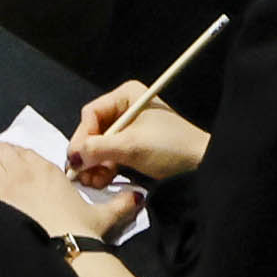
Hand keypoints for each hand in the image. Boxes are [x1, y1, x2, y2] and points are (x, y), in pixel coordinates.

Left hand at [0, 139, 138, 238]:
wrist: (61, 252)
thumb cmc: (81, 233)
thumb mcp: (104, 217)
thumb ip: (120, 204)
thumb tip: (140, 196)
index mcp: (46, 169)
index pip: (24, 151)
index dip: (15, 152)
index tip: (9, 154)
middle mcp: (22, 171)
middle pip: (0, 150)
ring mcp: (2, 184)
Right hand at [68, 83, 210, 185]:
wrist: (202, 166)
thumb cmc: (173, 148)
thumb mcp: (132, 146)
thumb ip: (98, 149)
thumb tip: (73, 156)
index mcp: (127, 95)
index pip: (91, 113)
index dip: (83, 136)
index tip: (78, 158)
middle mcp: (126, 108)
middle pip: (94, 130)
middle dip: (88, 153)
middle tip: (82, 174)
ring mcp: (131, 128)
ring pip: (101, 145)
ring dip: (95, 163)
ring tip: (93, 181)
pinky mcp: (135, 146)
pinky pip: (111, 155)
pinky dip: (105, 168)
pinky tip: (103, 180)